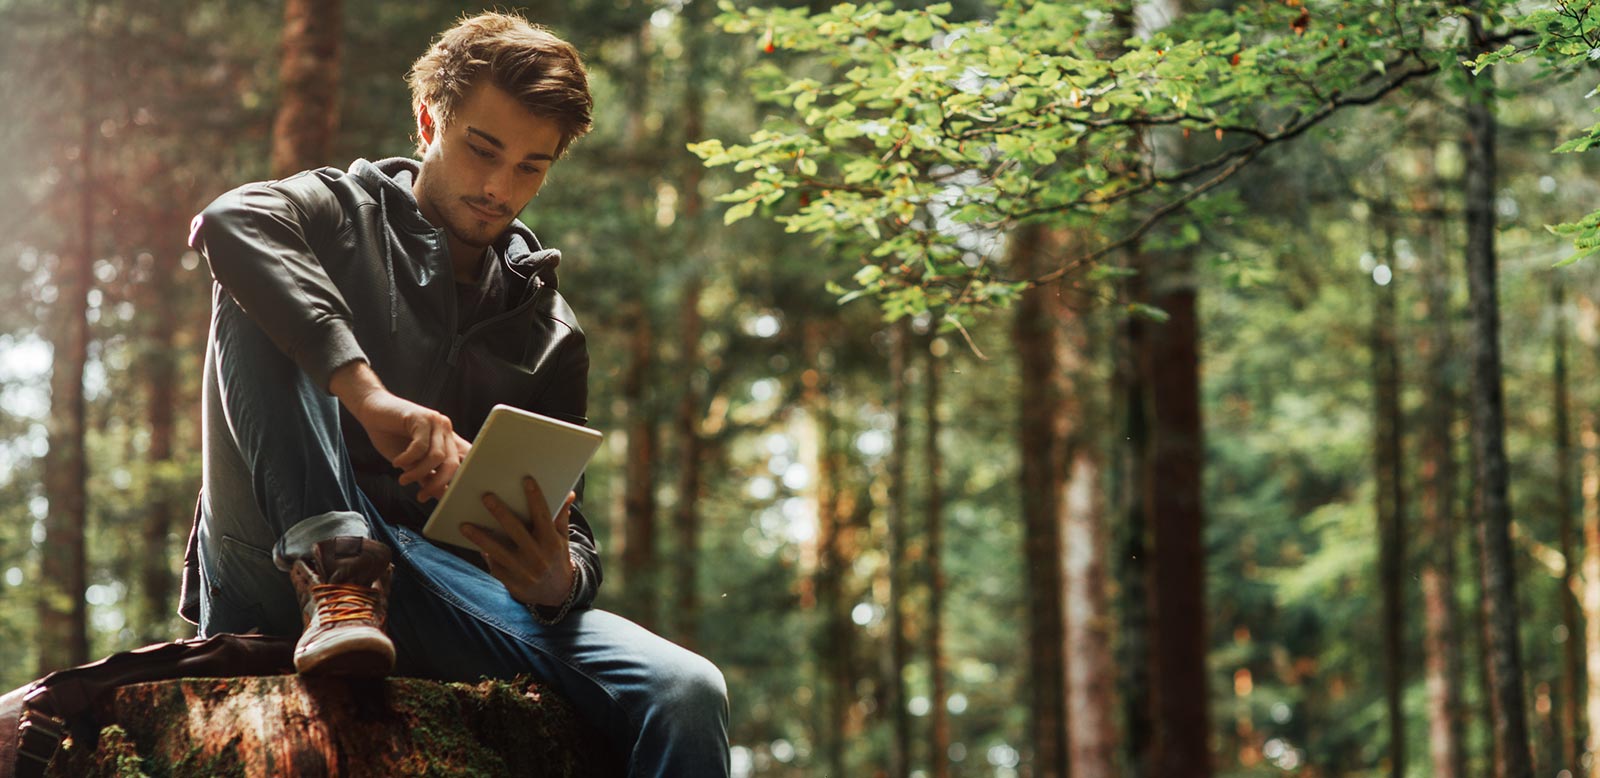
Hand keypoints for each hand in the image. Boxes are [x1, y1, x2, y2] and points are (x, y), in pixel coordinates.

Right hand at [330, 362, 462, 501]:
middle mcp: (445, 430)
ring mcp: (435, 422)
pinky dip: (407, 459)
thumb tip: (439, 496)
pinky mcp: (421, 417)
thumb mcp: (411, 462)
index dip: (457, 481)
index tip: (443, 498)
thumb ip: (426, 476)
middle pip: (452, 463)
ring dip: (418, 473)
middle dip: (437, 484)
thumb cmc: (390, 436)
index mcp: (447, 440)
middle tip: (421, 495)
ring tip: (403, 479)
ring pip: (436, 457)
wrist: (372, 411)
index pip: (464, 461)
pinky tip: (397, 463)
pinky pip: (420, 447)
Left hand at [461, 476, 575, 607]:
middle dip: (501, 512)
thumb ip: (561, 517)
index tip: (526, 480)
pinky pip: (494, 566)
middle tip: (486, 496)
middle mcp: (538, 557)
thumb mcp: (562, 539)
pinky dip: (485, 554)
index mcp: (552, 543)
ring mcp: (524, 571)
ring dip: (480, 537)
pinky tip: (474, 543)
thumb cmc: (556, 558)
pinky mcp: (512, 583)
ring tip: (465, 525)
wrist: (556, 594)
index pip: (544, 517)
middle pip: (516, 531)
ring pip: (498, 551)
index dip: (536, 498)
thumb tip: (570, 494)